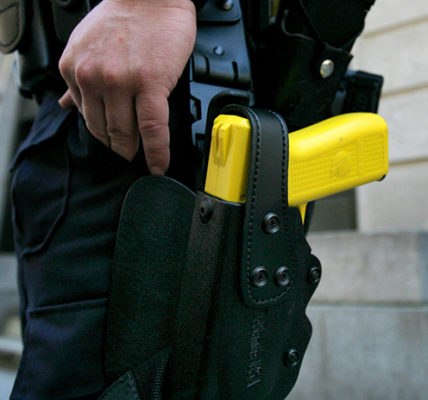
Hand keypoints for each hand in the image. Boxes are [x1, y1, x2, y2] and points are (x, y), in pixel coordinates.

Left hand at [58, 0, 196, 173]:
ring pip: (126, 133)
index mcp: (74, 69)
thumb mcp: (86, 46)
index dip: (102, 136)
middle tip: (127, 155)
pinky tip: (158, 164)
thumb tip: (66, 105)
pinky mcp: (150, 84)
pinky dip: (157, 152)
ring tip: (141, 158)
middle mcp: (93, 77)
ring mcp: (120, 82)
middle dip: (117, 147)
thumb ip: (75, 80)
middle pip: (105, 130)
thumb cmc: (125, 18)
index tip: (111, 144)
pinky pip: (153, 129)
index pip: (87, 118)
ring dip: (133, 150)